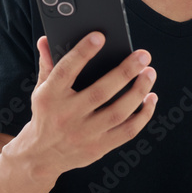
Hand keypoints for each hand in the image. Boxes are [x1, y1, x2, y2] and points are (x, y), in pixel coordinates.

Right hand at [8, 32, 157, 186]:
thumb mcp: (41, 89)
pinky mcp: (99, 148)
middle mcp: (67, 116)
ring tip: (150, 73)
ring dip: (138, 91)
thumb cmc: (47, 113)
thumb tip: (47, 39)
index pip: (66, 71)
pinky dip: (143, 114)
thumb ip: (48, 64)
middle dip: (125, 71)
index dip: (82, 53)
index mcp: (50, 97)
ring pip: (118, 112)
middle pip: (100, 92)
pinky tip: (150, 98)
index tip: (100, 36)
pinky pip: (127, 131)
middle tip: (143, 55)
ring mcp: (84, 134)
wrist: (41, 156)